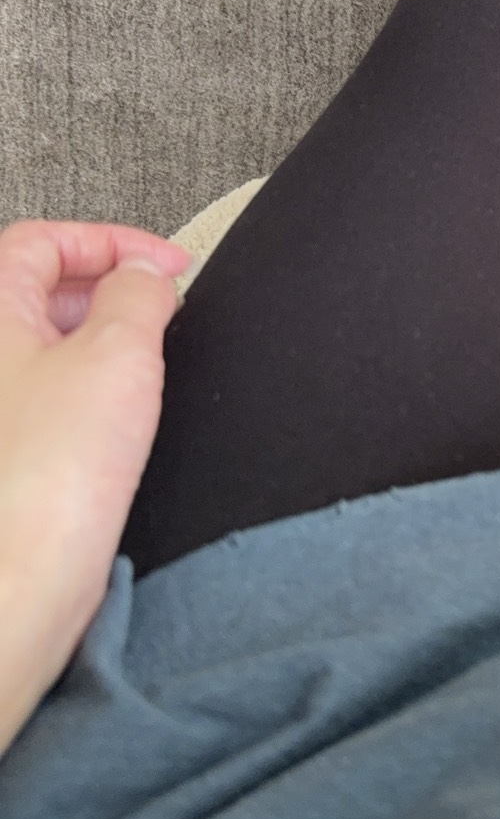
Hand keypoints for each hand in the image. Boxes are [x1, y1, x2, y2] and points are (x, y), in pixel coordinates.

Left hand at [0, 219, 190, 755]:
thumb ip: (139, 292)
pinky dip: (88, 383)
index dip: (111, 241)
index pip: (42, 240)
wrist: (18, 578)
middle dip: (108, 287)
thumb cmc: (50, 474)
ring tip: (150, 358)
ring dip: (101, 335)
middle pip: (37, 286)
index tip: (166, 264)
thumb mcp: (120, 353)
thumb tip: (146, 273)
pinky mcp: (6, 448)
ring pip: (44, 340)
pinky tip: (122, 412)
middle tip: (164, 308)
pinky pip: (45, 390)